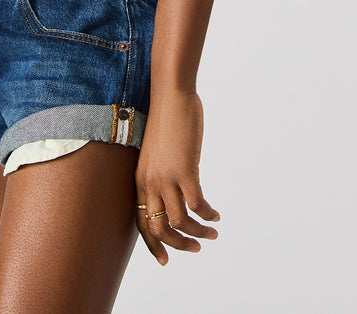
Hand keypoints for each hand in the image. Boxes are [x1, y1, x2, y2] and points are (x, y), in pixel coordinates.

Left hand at [134, 89, 219, 264]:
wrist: (171, 95)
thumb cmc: (166, 120)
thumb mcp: (155, 152)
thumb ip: (160, 173)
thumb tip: (173, 189)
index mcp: (141, 179)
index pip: (142, 223)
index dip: (153, 245)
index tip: (166, 261)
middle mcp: (150, 182)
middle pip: (159, 228)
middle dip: (179, 245)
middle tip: (197, 248)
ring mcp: (167, 177)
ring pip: (180, 221)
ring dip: (198, 233)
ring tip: (213, 233)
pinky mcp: (185, 169)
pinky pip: (197, 205)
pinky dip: (208, 215)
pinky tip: (216, 215)